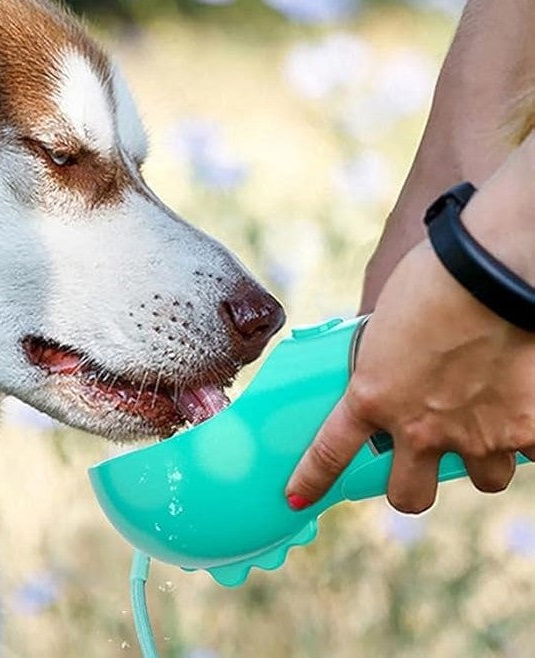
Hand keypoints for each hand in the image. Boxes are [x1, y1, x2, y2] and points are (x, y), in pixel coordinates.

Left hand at [286, 240, 534, 513]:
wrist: (491, 270)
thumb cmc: (432, 280)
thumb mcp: (383, 325)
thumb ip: (379, 359)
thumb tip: (383, 365)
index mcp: (373, 396)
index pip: (329, 452)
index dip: (311, 480)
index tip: (298, 498)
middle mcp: (420, 428)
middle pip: (409, 497)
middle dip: (411, 487)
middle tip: (420, 459)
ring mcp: (473, 435)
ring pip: (482, 480)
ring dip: (481, 458)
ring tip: (485, 422)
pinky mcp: (525, 429)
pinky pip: (528, 452)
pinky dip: (526, 434)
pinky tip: (523, 402)